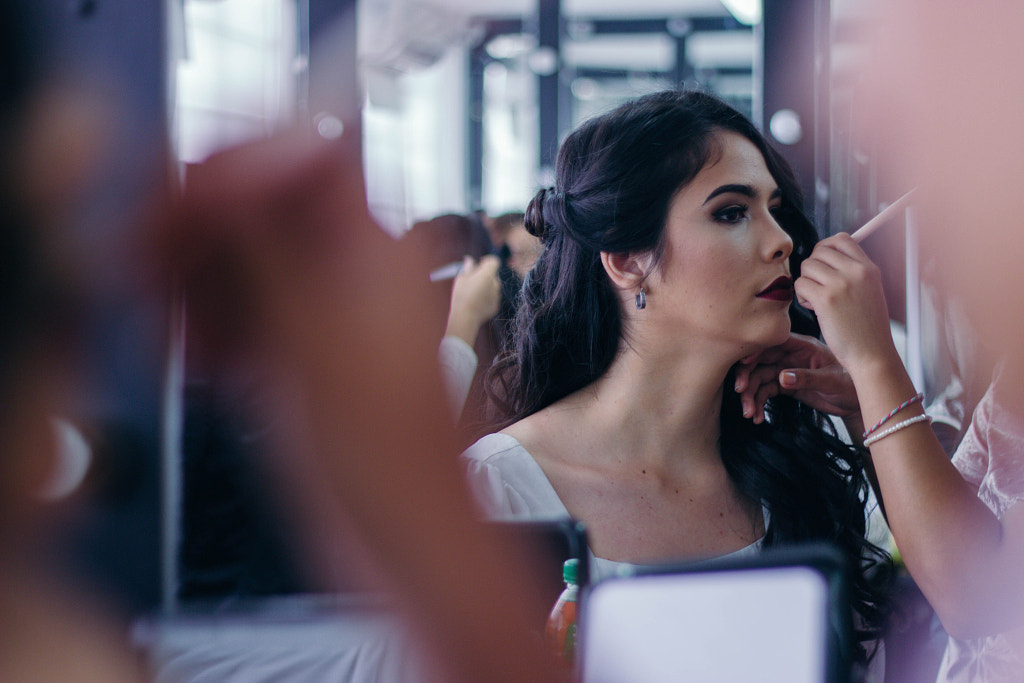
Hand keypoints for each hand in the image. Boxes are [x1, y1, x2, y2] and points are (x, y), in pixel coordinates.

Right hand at [445, 255, 500, 344]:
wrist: (465, 317)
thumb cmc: (461, 296)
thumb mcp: (461, 278)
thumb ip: (468, 267)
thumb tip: (469, 260)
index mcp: (487, 274)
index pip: (494, 261)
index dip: (487, 260)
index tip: (479, 263)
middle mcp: (495, 284)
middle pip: (493, 274)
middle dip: (484, 275)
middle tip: (471, 280)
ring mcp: (497, 295)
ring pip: (493, 286)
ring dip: (486, 286)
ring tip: (472, 293)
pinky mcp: (496, 306)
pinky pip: (492, 297)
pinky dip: (486, 297)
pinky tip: (475, 302)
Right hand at [735, 333, 860, 423]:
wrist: (858, 403)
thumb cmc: (851, 385)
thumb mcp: (831, 381)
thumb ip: (806, 378)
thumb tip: (782, 378)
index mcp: (803, 346)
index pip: (774, 343)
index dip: (756, 351)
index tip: (744, 364)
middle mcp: (791, 356)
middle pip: (760, 362)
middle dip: (748, 377)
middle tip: (742, 393)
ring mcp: (787, 371)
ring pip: (760, 379)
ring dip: (751, 395)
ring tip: (749, 413)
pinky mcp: (786, 387)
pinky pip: (766, 393)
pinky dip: (759, 404)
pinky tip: (757, 416)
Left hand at [794, 233, 900, 374]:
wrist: (872, 355)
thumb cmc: (867, 328)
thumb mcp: (870, 292)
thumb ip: (853, 272)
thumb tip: (827, 256)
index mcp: (869, 268)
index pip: (841, 239)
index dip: (825, 250)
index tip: (823, 267)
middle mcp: (857, 271)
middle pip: (819, 250)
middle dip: (813, 269)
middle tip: (819, 288)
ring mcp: (841, 284)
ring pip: (806, 266)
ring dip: (806, 283)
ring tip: (818, 300)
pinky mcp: (826, 299)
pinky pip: (800, 284)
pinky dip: (802, 296)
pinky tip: (815, 309)